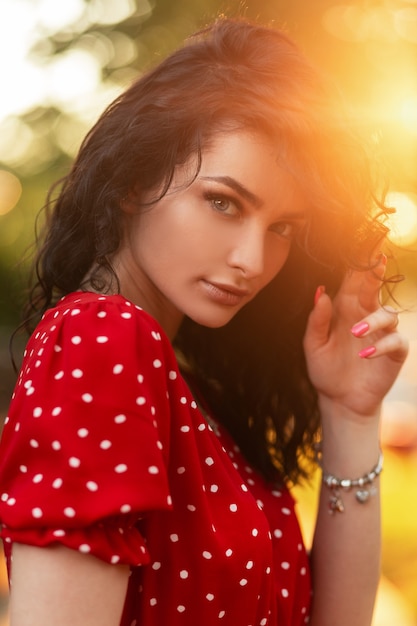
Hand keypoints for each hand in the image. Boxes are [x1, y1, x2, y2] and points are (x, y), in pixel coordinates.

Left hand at [303, 257, 408, 419]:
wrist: (338, 400)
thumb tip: (320, 292)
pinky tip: (365, 354)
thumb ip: (317, 320)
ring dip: (372, 321)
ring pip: (387, 315)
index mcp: (346, 309)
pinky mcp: (394, 352)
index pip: (354, 281)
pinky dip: (381, 345)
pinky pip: (395, 341)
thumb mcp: (313, 345)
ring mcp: (382, 333)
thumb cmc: (325, 369)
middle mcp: (366, 316)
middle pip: (375, 288)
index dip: (359, 263)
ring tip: (354, 332)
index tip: (364, 243)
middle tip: (378, 258)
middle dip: (377, 271)